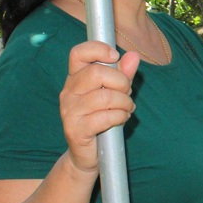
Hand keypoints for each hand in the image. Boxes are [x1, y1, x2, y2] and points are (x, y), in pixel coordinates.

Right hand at [59, 42, 139, 172]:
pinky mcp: (75, 129)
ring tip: (127, 108)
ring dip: (124, 102)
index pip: (78, 53)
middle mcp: (68, 92)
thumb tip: (134, 55)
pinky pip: (105, 117)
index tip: (115, 57)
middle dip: (121, 82)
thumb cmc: (102, 118)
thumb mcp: (115, 92)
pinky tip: (122, 118)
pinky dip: (120, 116)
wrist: (88, 154)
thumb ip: (123, 74)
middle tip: (127, 93)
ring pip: (105, 97)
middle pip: (96, 73)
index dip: (98, 49)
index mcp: (75, 78)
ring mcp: (69, 111)